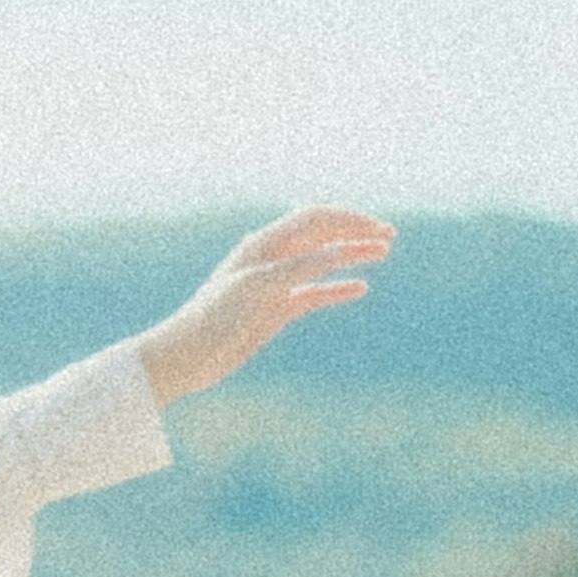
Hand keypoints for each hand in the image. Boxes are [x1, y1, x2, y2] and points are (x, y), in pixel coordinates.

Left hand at [135, 208, 393, 405]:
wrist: (187, 357)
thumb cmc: (215, 318)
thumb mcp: (259, 289)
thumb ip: (300, 268)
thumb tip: (340, 250)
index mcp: (263, 245)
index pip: (314, 219)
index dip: (348, 220)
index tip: (379, 229)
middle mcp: (270, 259)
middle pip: (320, 236)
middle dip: (354, 232)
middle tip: (389, 236)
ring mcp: (273, 285)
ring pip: (320, 263)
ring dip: (350, 255)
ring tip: (382, 254)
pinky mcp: (273, 310)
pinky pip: (311, 294)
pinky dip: (335, 289)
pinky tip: (359, 289)